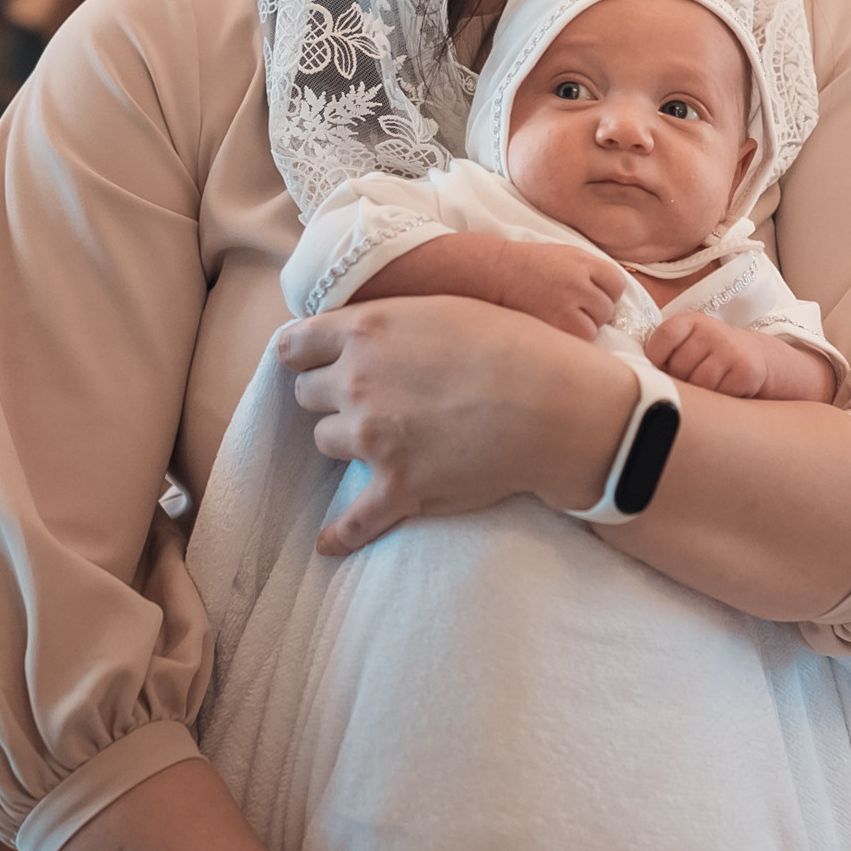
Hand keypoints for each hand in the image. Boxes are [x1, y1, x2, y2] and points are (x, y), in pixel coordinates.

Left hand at [279, 297, 634, 554]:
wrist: (554, 406)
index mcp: (367, 332)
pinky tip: (328, 543)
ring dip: (349, 442)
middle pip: (307, 395)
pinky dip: (340, 534)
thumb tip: (366, 332)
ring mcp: (373, 439)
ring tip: (384, 440)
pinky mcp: (398, 488)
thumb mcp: (444, 307)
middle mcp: (358, 384)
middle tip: (367, 398)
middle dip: (331, 396)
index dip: (303, 354)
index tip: (312, 362)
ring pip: (326, 442)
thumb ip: (391, 320)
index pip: (295, 345)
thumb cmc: (514, 346)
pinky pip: (352, 520)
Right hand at [489, 240, 627, 340]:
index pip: (617, 284)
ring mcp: (566, 303)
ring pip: (596, 326)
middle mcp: (578, 281)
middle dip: (594, 311)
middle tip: (569, 307)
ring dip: (584, 326)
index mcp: (582, 261)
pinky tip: (556, 326)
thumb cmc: (530, 266)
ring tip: (560, 316)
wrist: (494, 272)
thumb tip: (615, 297)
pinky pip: (581, 338)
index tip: (590, 295)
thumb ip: (592, 272)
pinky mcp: (555, 324)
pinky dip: (572, 337)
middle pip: (608, 307)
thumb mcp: (566, 256)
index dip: (607, 292)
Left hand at [646, 312, 771, 397]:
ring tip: (706, 384)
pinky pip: (718, 393)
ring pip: (698, 383)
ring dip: (699, 392)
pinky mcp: (744, 370)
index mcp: (691, 321)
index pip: (664, 336)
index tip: (660, 370)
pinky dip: (717, 397)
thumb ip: (665, 352)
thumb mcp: (689, 343)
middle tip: (690, 378)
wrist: (755, 356)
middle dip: (679, 379)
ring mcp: (729, 349)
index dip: (656, 358)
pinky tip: (723, 388)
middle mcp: (711, 330)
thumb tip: (641, 377)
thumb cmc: (710, 354)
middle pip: (679, 366)